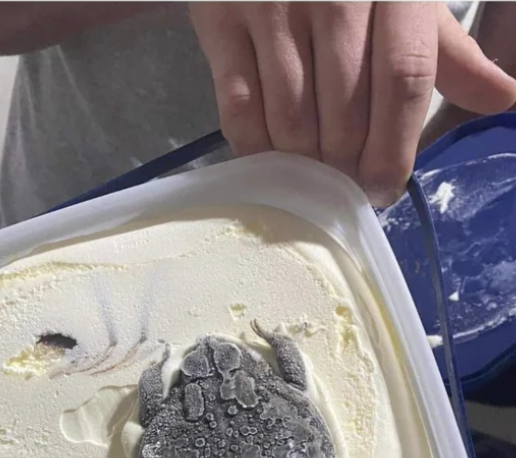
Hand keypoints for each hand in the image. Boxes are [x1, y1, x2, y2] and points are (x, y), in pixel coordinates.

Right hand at [190, 2, 515, 205]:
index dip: (394, 149)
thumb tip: (500, 98)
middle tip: (342, 185)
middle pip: (345, 116)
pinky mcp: (220, 23)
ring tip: (309, 173)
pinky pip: (239, 113)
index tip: (383, 189)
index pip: (404, 80)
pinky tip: (271, 156)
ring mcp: (271, 8)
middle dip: (345, 169)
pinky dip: (256, 150)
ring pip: (292, 123)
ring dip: (302, 166)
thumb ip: (447, 51)